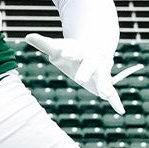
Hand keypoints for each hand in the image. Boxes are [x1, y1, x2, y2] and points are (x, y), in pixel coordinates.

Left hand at [24, 34, 140, 116]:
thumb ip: (43, 43)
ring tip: (104, 94)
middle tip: (80, 78)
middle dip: (86, 70)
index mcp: (80, 51)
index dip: (70, 52)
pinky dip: (116, 101)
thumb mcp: (57, 47)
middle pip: (89, 65)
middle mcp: (92, 60)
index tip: (65, 52)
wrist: (94, 50)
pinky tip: (121, 110)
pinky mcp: (105, 83)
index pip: (74, 51)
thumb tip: (27, 36)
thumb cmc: (71, 51)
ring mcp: (101, 71)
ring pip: (104, 79)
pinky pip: (113, 93)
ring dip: (104, 86)